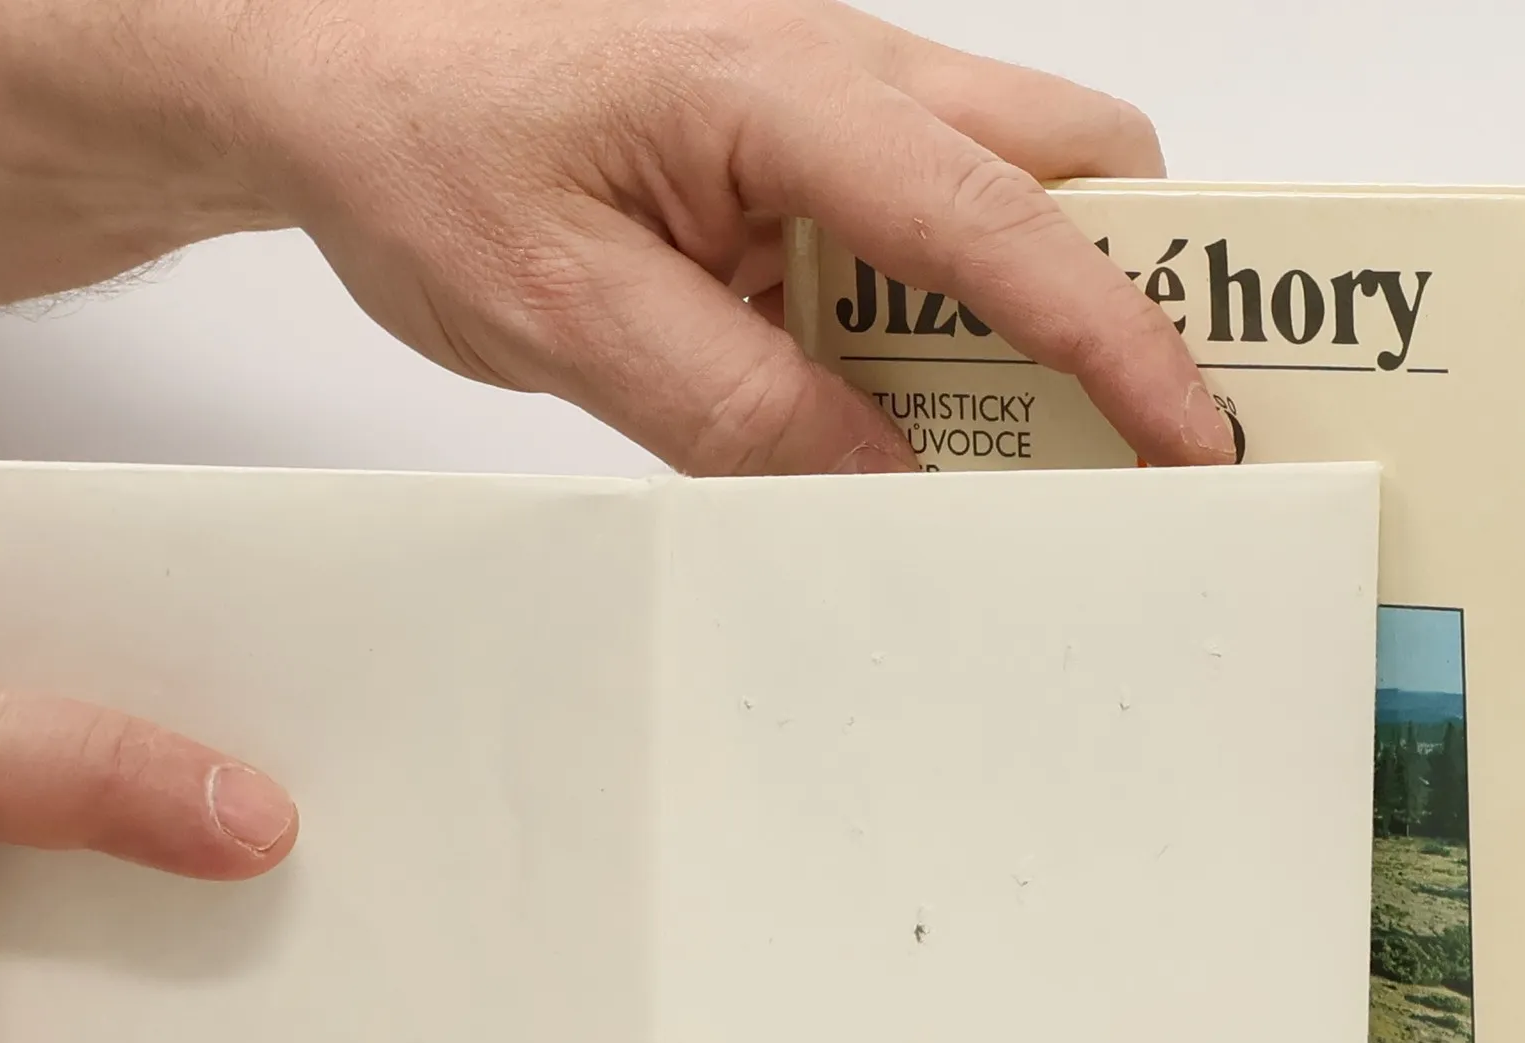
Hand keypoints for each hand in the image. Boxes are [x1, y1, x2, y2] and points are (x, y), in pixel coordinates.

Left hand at [210, 0, 1233, 471]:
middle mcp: (830, 76)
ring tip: (985, 453)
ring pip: (996, 205)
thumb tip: (884, 484)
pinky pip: (904, 243)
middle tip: (1124, 441)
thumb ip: (734, 406)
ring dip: (1012, 330)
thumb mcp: (568, 312)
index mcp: (784, 88)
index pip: (1001, 224)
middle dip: (1120, 300)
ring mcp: (816, 113)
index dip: (1117, 341)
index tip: (1192, 439)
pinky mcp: (784, 164)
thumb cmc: (423, 144)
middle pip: (1063, 170)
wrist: (332, 80)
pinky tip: (869, 410)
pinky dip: (922, 334)